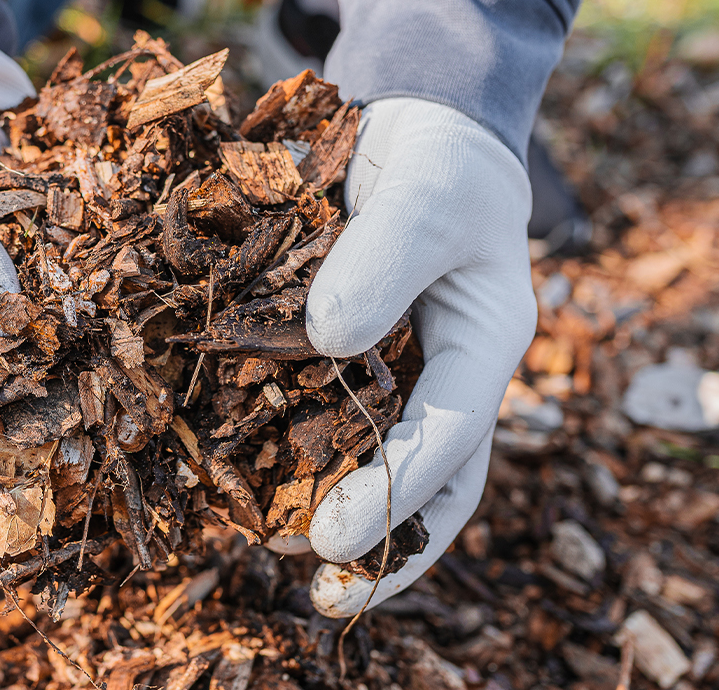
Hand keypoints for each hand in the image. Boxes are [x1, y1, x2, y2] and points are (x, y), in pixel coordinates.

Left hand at [304, 97, 535, 616]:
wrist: (416, 131)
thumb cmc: (440, 161)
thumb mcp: (425, 194)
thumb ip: (385, 259)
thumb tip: (326, 342)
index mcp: (485, 348)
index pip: (451, 441)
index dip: (395, 496)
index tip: (332, 543)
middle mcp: (441, 376)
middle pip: (425, 482)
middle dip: (378, 542)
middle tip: (315, 586)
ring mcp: (392, 372)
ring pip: (367, 458)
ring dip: (325, 506)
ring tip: (266, 543)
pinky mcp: (339, 356)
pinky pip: (313, 410)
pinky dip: (282, 445)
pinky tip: (233, 466)